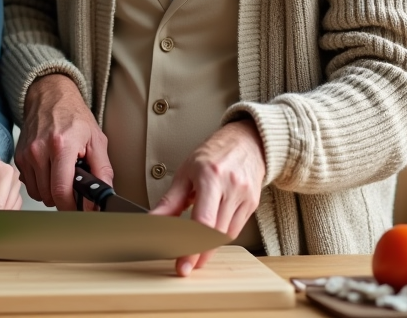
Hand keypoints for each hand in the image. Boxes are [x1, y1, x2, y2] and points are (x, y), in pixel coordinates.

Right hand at [14, 73, 111, 211]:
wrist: (50, 96)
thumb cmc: (73, 115)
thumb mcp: (97, 140)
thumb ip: (102, 170)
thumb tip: (103, 195)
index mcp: (62, 145)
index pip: (61, 190)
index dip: (72, 206)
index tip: (80, 208)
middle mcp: (40, 150)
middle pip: (49, 196)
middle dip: (64, 198)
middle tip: (75, 187)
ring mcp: (27, 154)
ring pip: (38, 194)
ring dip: (51, 193)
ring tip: (62, 176)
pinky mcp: (19, 157)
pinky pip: (30, 184)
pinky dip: (41, 184)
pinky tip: (50, 171)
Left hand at [150, 120, 265, 276]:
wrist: (247, 142)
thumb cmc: (214, 152)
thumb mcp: (186, 171)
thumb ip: (171, 200)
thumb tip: (153, 220)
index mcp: (211, 176)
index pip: (203, 221)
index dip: (191, 246)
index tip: (182, 262)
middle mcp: (231, 188)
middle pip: (215, 232)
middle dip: (198, 253)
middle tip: (183, 266)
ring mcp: (245, 197)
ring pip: (226, 235)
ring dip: (209, 248)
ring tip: (193, 255)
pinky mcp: (252, 205)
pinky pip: (235, 229)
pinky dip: (219, 238)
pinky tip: (208, 240)